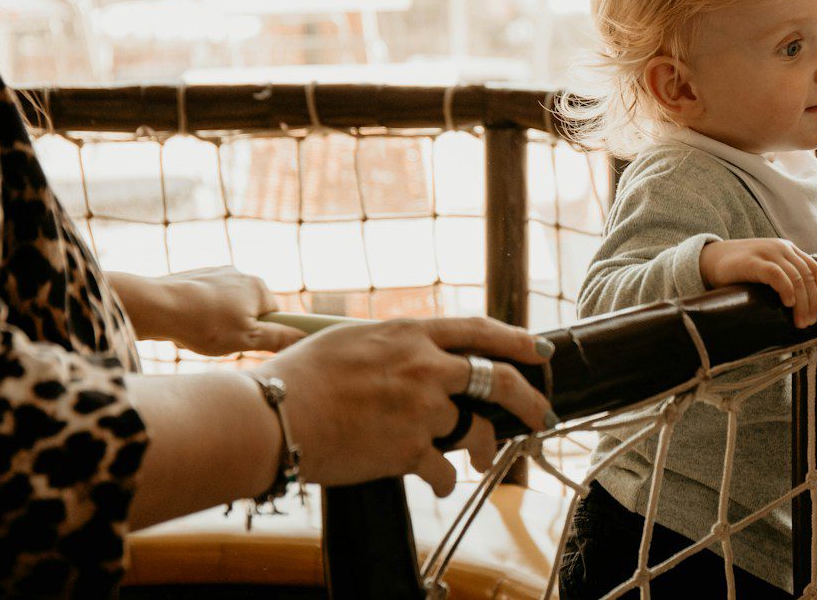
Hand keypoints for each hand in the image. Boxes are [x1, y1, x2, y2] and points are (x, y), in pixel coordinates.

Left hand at [116, 267, 305, 355]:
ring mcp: (215, 273)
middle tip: (220, 341)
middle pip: (248, 310)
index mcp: (258, 286)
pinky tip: (185, 325)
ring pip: (225, 307)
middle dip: (236, 328)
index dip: (262, 332)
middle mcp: (240, 274)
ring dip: (216, 322)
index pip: (273, 315)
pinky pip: (204, 301)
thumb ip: (279, 339)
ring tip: (198, 334)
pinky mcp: (193, 277)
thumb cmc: (203, 324)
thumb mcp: (246, 339)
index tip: (248, 343)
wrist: (155, 306)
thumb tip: (305, 338)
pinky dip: (198, 314)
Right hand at [257, 316, 552, 497]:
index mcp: (410, 334)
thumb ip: (391, 344)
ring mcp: (421, 410)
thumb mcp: (351, 340)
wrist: (275, 417)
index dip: (517, 339)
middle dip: (529, 400)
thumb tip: (409, 350)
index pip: (479, 330)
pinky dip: (448, 481)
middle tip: (542, 416)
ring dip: (480, 448)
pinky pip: (446, 471)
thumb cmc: (299, 377)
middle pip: (497, 380)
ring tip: (480, 461)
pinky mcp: (409, 451)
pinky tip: (444, 485)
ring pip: (472, 430)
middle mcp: (425, 367)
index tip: (541, 350)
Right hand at [700, 237, 816, 327]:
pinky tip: (787, 303)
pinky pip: (777, 275)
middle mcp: (780, 248)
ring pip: (796, 278)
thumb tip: (802, 304)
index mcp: (787, 248)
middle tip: (808, 322)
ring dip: (802, 302)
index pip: (813, 268)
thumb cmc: (739, 270)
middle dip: (811, 302)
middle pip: (807, 276)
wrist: (709, 259)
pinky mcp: (752, 262)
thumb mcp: (766, 267)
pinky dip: (786, 290)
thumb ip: (783, 275)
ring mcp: (767, 253)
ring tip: (800, 321)